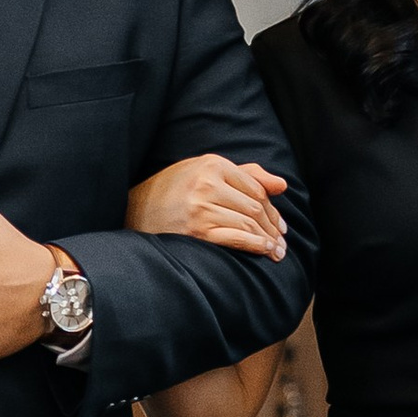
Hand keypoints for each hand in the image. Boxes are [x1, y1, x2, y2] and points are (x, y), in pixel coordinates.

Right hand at [126, 154, 288, 258]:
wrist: (134, 209)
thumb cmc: (172, 190)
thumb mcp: (204, 171)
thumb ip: (245, 174)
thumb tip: (282, 185)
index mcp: (212, 165)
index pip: (256, 189)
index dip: (273, 209)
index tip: (280, 225)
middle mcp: (208, 184)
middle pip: (255, 207)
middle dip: (273, 227)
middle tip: (283, 242)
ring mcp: (202, 208)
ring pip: (248, 223)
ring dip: (268, 239)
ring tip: (277, 251)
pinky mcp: (197, 230)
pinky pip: (236, 238)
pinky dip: (255, 245)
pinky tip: (265, 250)